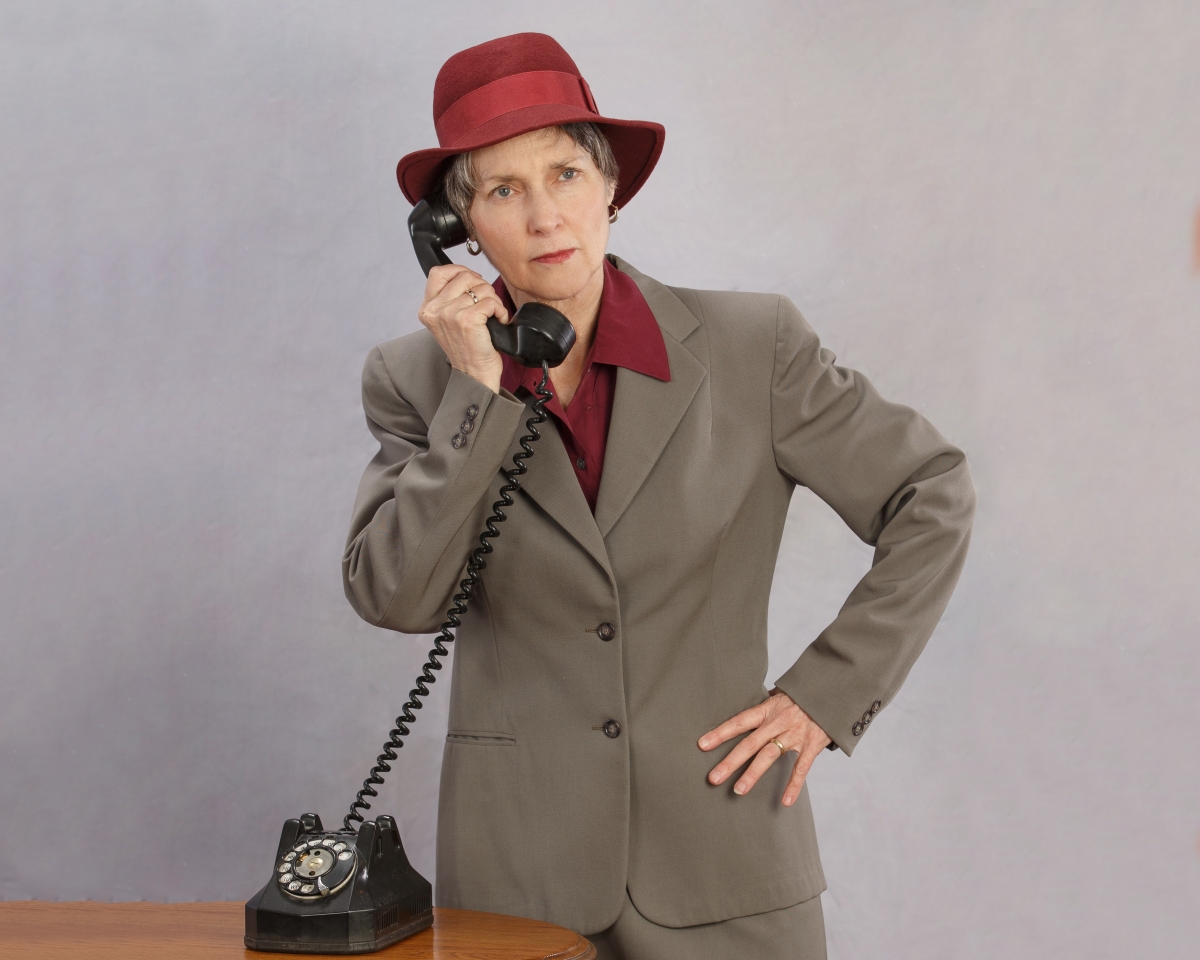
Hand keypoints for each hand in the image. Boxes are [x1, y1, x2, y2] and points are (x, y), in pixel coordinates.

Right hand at [416, 264, 509, 392]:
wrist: (474, 374)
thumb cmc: (466, 348)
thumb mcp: (448, 321)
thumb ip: (450, 298)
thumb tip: (468, 275)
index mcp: (427, 308)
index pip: (438, 272)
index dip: (459, 271)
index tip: (473, 282)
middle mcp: (434, 310)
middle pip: (464, 276)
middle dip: (482, 286)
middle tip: (487, 303)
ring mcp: (449, 314)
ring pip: (480, 288)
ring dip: (493, 300)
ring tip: (491, 315)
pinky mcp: (467, 319)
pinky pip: (490, 301)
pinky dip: (500, 310)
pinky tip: (497, 321)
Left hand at [698, 689, 830, 806]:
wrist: (832, 692)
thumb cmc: (802, 695)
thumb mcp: (780, 694)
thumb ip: (764, 706)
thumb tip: (746, 714)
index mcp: (767, 710)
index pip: (739, 722)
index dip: (720, 733)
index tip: (702, 745)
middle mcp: (778, 722)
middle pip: (750, 744)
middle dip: (730, 762)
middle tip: (713, 778)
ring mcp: (795, 734)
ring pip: (770, 756)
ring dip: (753, 774)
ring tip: (738, 791)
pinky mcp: (812, 745)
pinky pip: (801, 768)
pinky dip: (794, 785)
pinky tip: (785, 802)